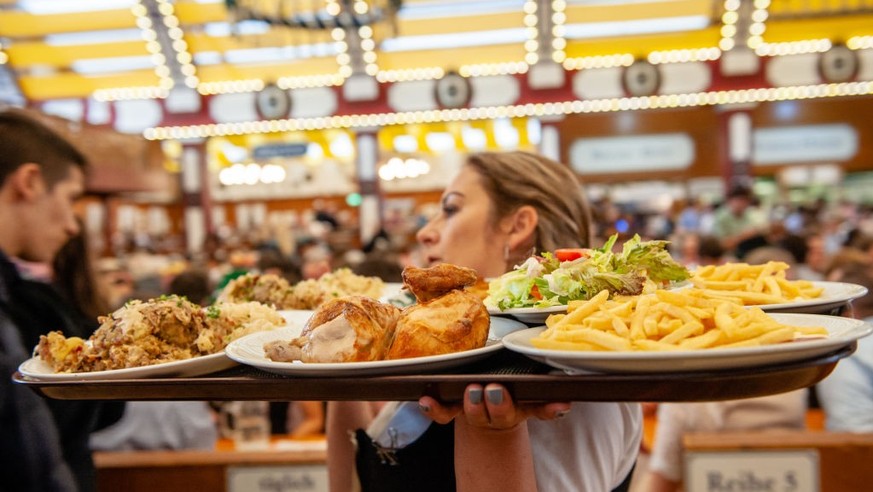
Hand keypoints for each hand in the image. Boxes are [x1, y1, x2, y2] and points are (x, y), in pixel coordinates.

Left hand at [418, 383, 570, 429]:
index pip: (541, 409)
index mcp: (523, 404)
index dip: (550, 409)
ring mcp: (477, 412)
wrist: (482, 405)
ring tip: (471, 391)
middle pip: (503, 413)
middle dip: (500, 403)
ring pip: (476, 414)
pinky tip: (424, 400)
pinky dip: (434, 409)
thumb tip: (568, 390)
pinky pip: (443, 414)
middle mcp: (501, 411)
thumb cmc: (506, 389)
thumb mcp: (526, 386)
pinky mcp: (454, 411)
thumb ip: (542, 388)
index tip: (561, 405)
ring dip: (474, 406)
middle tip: (495, 390)